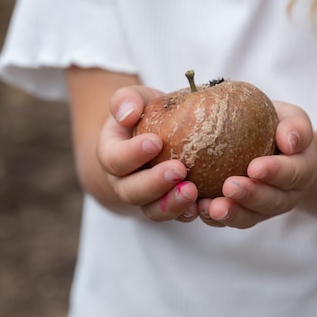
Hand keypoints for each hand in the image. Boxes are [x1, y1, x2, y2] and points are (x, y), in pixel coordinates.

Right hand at [97, 85, 198, 221]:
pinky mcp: (168, 207)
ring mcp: (145, 199)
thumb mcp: (135, 100)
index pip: (116, 159)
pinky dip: (189, 213)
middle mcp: (123, 183)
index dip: (133, 153)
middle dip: (155, 183)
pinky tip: (205, 204)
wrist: (153, 139)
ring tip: (192, 191)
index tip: (156, 142)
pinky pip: (176, 216)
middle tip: (179, 169)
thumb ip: (126, 100)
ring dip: (172, 204)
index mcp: (111, 155)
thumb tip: (128, 114)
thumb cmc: (144, 115)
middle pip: (132, 192)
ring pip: (153, 210)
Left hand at [197, 102, 316, 228]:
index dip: (275, 172)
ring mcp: (264, 209)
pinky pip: (230, 219)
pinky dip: (214, 218)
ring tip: (212, 207)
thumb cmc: (279, 127)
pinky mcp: (243, 214)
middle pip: (272, 201)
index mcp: (301, 170)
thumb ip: (295, 127)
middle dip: (250, 196)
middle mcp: (286, 195)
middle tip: (229, 187)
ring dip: (232, 213)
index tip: (254, 168)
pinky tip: (198, 208)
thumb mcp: (292, 119)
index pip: (292, 173)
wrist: (272, 147)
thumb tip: (289, 141)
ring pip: (250, 217)